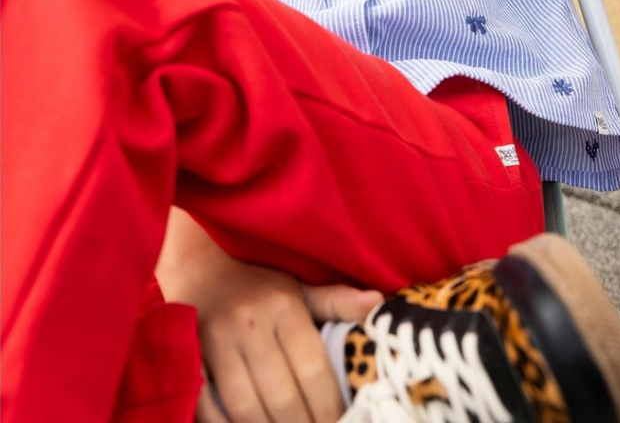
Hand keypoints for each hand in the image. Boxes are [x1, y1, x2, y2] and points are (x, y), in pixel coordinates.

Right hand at [156, 211, 381, 422]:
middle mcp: (251, 322)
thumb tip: (377, 302)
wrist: (199, 266)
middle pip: (282, 394)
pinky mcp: (189, 356)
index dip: (329, 407)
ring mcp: (216, 341)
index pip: (312, 368)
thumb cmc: (258, 285)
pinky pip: (206, 406)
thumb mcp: (298, 287)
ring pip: (246, 406)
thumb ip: (335, 301)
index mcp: (283, 305)